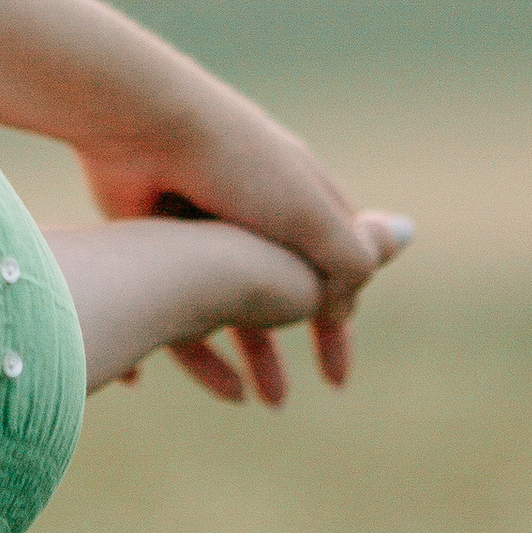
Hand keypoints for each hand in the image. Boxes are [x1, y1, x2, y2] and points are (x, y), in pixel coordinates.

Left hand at [74, 77, 412, 402]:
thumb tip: (384, 267)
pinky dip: (184, 341)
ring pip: (225, 302)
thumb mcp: (310, 217)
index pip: (332, 267)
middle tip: (282, 402)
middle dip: (285, 345)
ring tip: (251, 400)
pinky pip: (170, 299)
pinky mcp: (153, 236)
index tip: (336, 378)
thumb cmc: (238, 168)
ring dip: (241, 353)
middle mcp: (253, 211)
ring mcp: (201, 224)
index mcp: (300, 197)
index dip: (337, 325)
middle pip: (278, 290)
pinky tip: (181, 379)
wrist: (147, 130)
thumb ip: (351, 251)